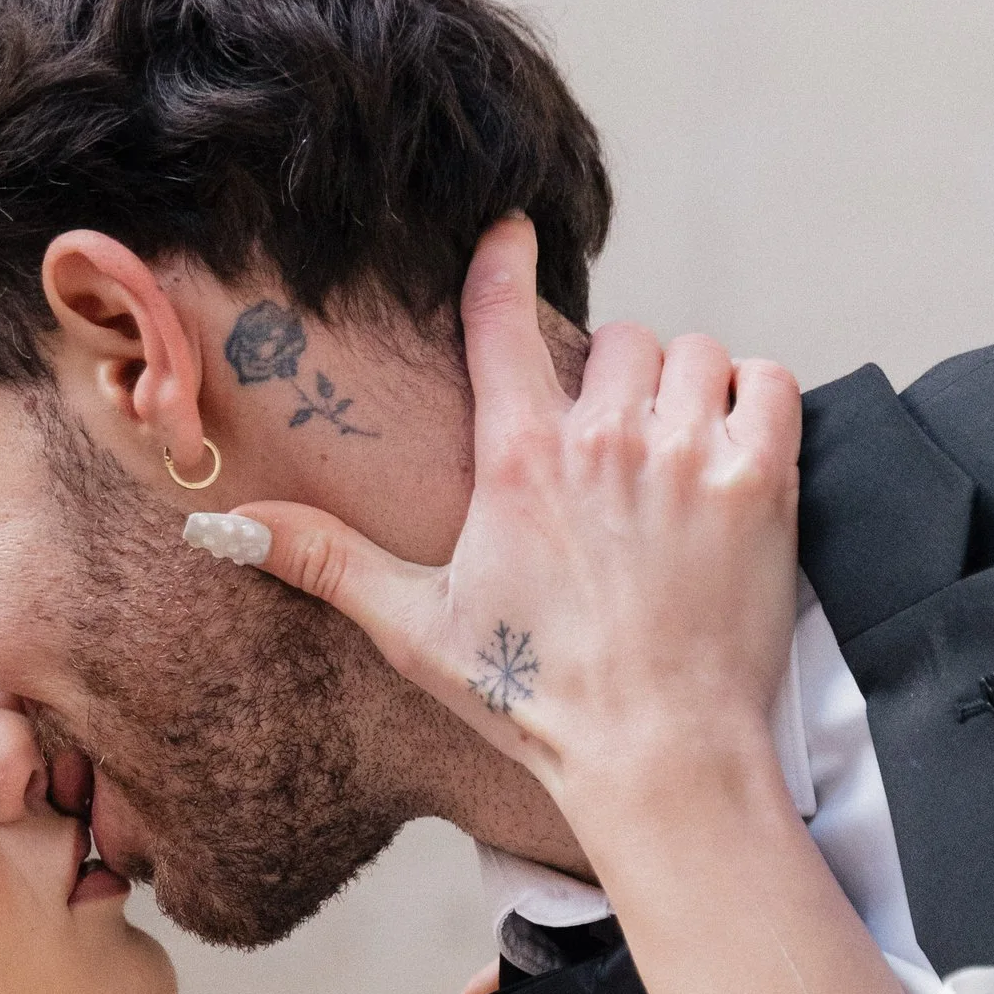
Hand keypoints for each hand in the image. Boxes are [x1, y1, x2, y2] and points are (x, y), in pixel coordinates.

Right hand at [198, 218, 802, 879]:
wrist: (657, 758)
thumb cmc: (538, 701)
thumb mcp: (417, 631)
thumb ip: (326, 561)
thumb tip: (226, 527)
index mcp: (517, 462)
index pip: (501, 319)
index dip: (503, 266)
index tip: (511, 235)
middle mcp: (604, 441)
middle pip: (619, 340)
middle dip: (614, 379)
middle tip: (611, 448)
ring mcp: (687, 457)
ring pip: (694, 353)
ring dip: (684, 390)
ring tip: (672, 453)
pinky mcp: (760, 484)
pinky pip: (767, 384)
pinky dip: (752, 403)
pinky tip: (729, 452)